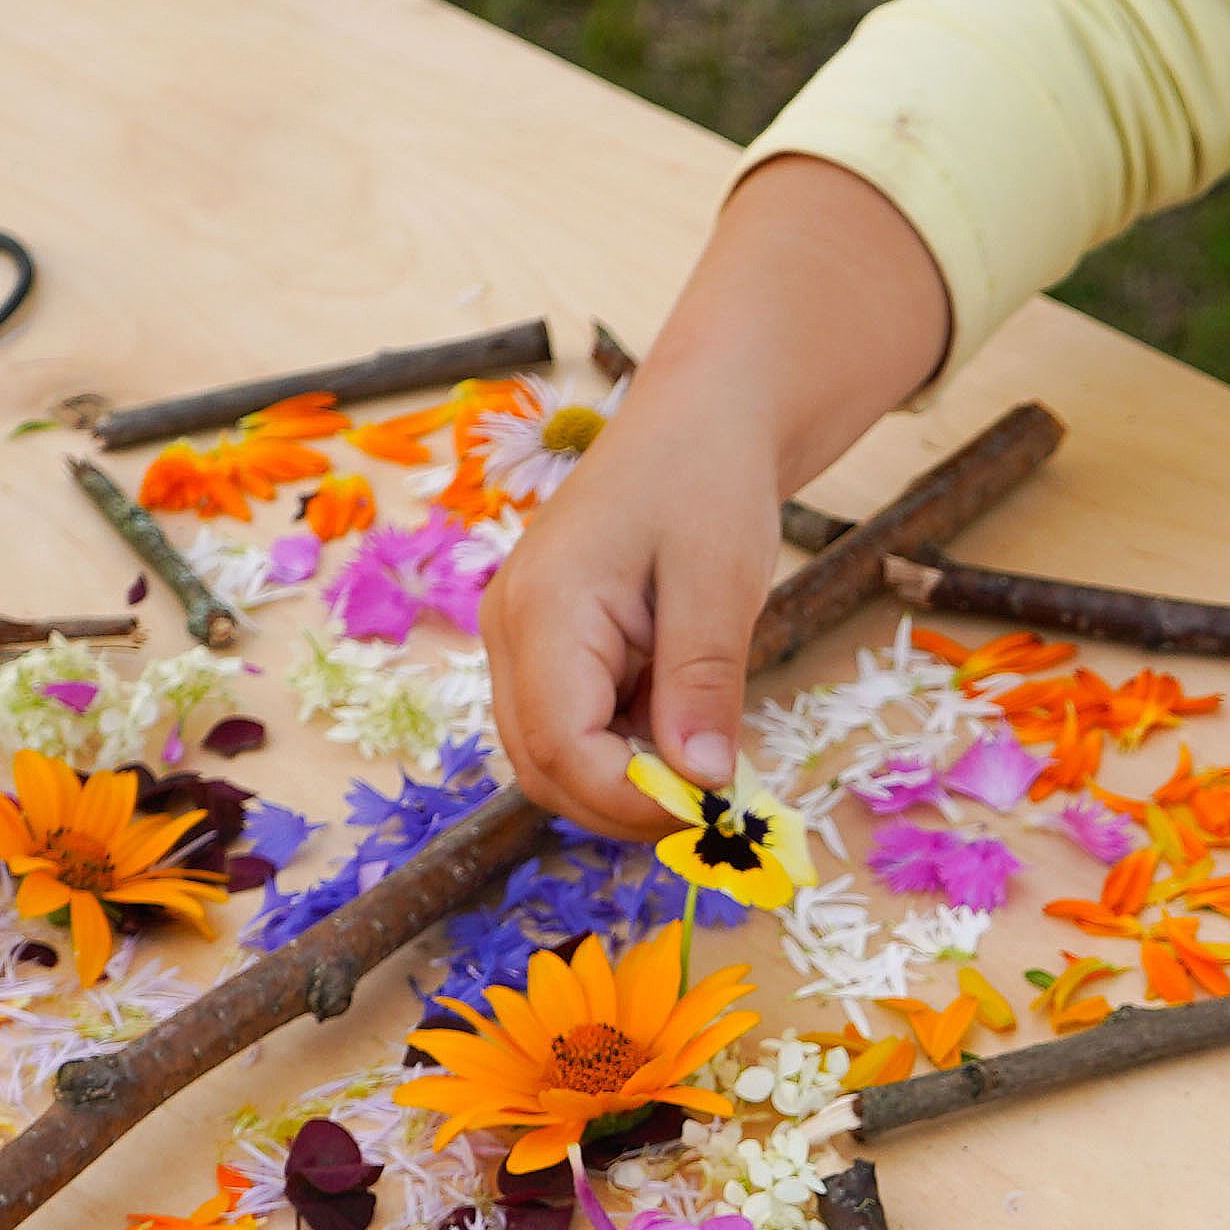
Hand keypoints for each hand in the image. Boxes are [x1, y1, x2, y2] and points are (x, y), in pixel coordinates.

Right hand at [484, 153, 953, 832]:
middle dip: (624, 804)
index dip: (630, 800)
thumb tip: (702, 786)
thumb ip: (702, 684)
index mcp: (543, 608)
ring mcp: (520, 639)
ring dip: (626, 780)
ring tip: (706, 760)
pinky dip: (627, 749)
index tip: (709, 814)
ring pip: (553, 757)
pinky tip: (684, 724)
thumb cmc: (708, 478)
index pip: (561, 747)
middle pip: (543, 766)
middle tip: (715, 810)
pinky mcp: (546, 647)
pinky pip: (573, 727)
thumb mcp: (719, 583)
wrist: (699, 415)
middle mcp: (510, 629)